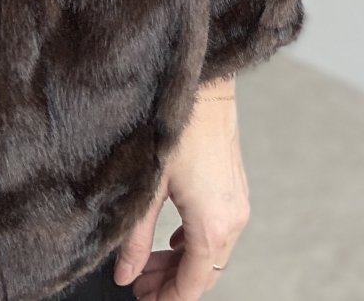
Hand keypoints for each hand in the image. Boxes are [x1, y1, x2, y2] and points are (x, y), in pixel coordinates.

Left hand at [113, 75, 250, 297]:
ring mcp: (238, 201)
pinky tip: (171, 237)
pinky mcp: (235, 186)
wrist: (204, 84)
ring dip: (183, 262)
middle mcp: (233, 217)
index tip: (142, 300)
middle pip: (205, 272)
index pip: (192, 285)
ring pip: (213, 252)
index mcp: (213, 224)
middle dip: (172, 283)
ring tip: (149, 260)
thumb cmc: (178, 126)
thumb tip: (125, 274)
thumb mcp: (147, 187)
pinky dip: (195, 242)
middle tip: (139, 282)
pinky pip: (220, 230)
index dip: (166, 299)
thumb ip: (134, 238)